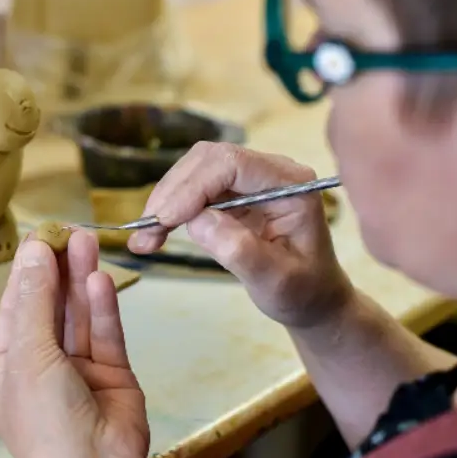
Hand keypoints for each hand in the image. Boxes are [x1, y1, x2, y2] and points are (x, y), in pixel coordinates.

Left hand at [0, 231, 149, 457]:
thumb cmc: (47, 428)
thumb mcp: (29, 356)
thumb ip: (34, 302)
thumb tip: (33, 254)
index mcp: (9, 368)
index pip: (15, 308)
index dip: (27, 272)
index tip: (39, 236)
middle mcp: (42, 366)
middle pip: (50, 306)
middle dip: (57, 269)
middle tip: (68, 232)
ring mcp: (79, 370)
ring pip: (79, 315)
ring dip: (81, 279)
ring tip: (87, 241)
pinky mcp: (112, 374)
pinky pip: (105, 333)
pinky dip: (102, 307)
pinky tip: (99, 279)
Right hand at [128, 141, 352, 327]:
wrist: (311, 297)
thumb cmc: (303, 290)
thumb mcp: (277, 280)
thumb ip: (241, 250)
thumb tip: (198, 222)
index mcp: (290, 184)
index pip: (234, 164)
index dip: (194, 186)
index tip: (166, 219)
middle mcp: (269, 171)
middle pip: (208, 160)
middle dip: (173, 193)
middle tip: (146, 231)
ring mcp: (249, 180)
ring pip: (193, 172)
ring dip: (165, 201)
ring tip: (145, 239)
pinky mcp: (231, 192)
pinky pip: (192, 189)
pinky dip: (169, 210)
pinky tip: (152, 234)